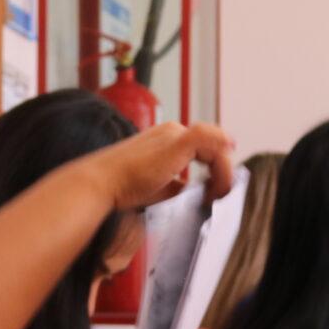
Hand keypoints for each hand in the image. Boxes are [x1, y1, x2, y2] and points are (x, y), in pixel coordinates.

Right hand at [92, 122, 237, 208]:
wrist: (104, 183)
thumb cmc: (122, 186)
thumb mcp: (158, 188)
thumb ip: (177, 186)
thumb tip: (194, 193)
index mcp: (165, 140)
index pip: (202, 149)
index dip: (215, 171)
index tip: (213, 194)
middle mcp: (171, 132)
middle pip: (212, 146)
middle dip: (221, 172)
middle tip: (219, 196)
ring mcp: (174, 134)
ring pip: (215, 146)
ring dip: (223, 172)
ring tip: (218, 195)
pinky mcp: (178, 141)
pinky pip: (211, 140)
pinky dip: (222, 161)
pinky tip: (223, 180)